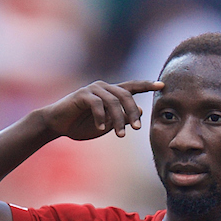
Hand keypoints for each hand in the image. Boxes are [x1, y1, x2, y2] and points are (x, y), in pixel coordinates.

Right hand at [38, 80, 163, 140]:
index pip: (133, 86)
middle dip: (133, 113)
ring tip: (120, 135)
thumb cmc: (82, 125)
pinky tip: (100, 128)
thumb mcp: (107, 125)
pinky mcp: (82, 94)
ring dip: (118, 120)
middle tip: (137, 129)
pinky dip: (101, 118)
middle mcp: (104, 87)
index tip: (163, 85)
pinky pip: (97, 105)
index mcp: (112, 93)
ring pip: (113, 102)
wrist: (58, 124)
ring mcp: (93, 89)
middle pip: (126, 95)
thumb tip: (142, 112)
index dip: (147, 85)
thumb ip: (123, 118)